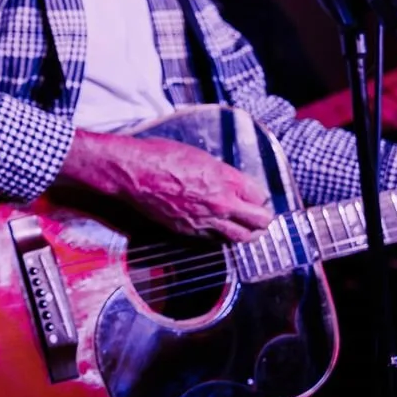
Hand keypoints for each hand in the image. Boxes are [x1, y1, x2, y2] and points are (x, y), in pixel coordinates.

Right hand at [62, 130, 275, 243]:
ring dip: (248, 233)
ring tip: (248, 230)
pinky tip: (221, 229)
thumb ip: (222, 174)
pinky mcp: (189, 230)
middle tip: (261, 216)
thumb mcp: (200, 156)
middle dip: (263, 219)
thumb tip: (234, 184)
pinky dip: (223, 236)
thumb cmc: (161, 157)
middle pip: (259, 221)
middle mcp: (221, 203)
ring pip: (241, 237)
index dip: (259, 196)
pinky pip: (216, 239)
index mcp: (226, 179)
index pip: (260, 196)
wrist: (133, 173)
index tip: (256, 196)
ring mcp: (205, 220)